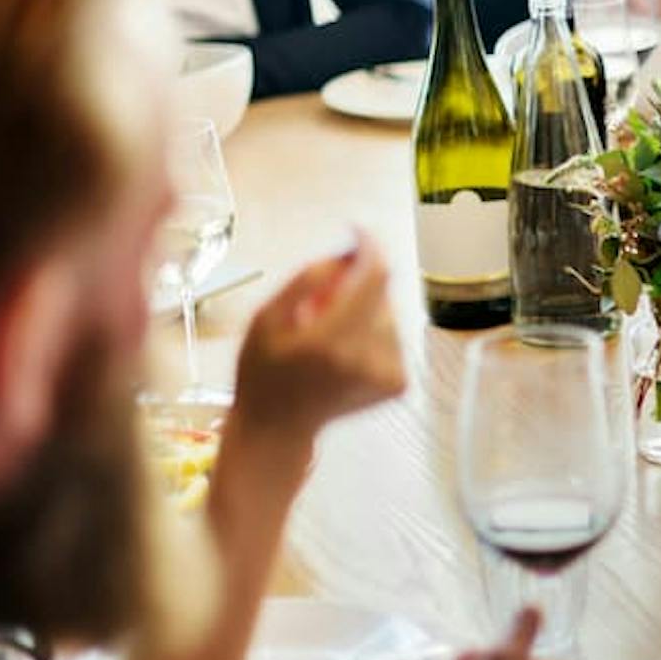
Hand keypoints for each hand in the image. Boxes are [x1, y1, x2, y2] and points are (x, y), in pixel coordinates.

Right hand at [227, 235, 405, 455]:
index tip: (357, 231)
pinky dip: (372, 334)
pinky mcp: (398, 384)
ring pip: (388, 314)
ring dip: (362, 311)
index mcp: (331, 342)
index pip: (374, 276)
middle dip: (355, 285)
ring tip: (326, 335)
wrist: (278, 428)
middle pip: (382, 292)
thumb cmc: (262, 373)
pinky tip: (344, 353)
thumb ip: (305, 280)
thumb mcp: (265, 318)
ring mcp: (387, 374)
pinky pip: (393, 337)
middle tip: (318, 305)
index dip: (369, 246)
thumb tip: (345, 253)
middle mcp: (366, 359)